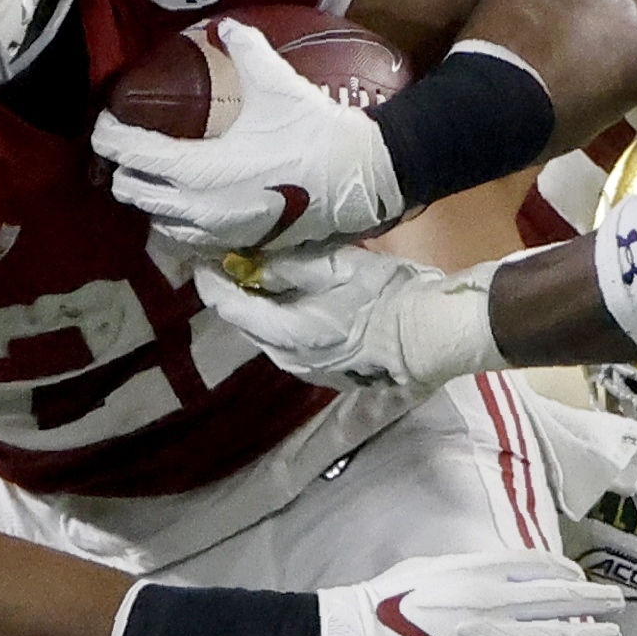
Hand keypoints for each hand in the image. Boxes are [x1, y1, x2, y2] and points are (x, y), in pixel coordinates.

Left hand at [93, 19, 404, 254]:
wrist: (364, 181)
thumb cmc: (318, 133)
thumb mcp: (278, 86)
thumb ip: (245, 50)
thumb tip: (225, 25)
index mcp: (199, 169)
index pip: (129, 152)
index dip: (109, 133)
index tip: (108, 118)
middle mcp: (197, 208)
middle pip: (130, 190)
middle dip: (125, 165)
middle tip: (134, 143)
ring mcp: (215, 233)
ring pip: (154, 218)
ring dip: (150, 195)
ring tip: (160, 173)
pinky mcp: (235, 245)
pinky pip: (184, 238)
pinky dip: (176, 219)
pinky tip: (190, 200)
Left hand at [195, 243, 505, 394]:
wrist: (435, 334)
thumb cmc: (386, 296)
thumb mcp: (335, 267)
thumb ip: (289, 267)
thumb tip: (255, 264)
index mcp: (286, 333)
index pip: (230, 307)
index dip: (212, 282)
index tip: (202, 260)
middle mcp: (291, 360)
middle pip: (249, 327)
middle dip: (238, 297)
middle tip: (233, 267)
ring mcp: (313, 372)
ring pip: (273, 340)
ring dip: (264, 314)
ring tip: (265, 286)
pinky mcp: (335, 375)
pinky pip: (298, 349)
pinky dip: (289, 327)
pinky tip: (302, 309)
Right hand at [314, 551, 620, 635]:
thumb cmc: (388, 600)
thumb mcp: (433, 567)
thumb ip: (474, 566)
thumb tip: (509, 569)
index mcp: (477, 572)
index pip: (539, 567)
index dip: (566, 571)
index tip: (579, 576)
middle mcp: (491, 604)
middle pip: (556, 600)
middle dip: (592, 600)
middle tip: (618, 601)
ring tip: (613, 634)